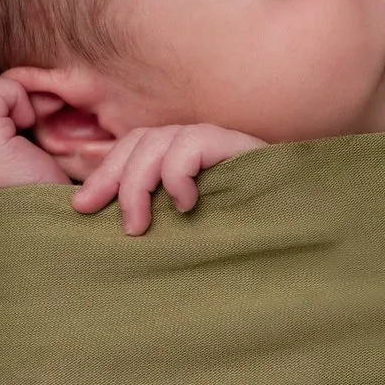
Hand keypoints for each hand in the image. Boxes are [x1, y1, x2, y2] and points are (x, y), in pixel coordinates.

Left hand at [72, 123, 264, 234]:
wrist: (304, 235)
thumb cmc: (245, 244)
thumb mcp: (187, 234)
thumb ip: (159, 221)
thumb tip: (112, 227)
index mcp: (184, 159)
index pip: (133, 146)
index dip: (103, 173)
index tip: (80, 207)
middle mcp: (200, 144)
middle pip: (141, 141)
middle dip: (114, 179)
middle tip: (112, 222)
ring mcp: (221, 142)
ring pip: (160, 141)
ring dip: (139, 184)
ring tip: (141, 226)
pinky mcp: (241, 146)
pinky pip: (192, 144)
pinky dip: (178, 175)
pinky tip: (185, 205)